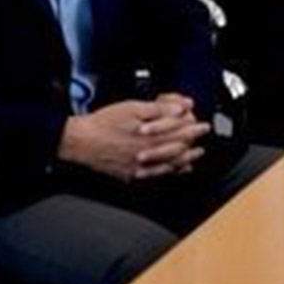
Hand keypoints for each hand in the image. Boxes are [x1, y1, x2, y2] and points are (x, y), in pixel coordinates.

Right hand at [59, 97, 209, 181]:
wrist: (80, 141)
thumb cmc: (103, 123)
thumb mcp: (133, 108)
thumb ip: (160, 108)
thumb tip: (181, 107)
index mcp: (152, 136)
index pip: (181, 132)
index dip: (194, 128)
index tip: (203, 125)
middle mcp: (149, 153)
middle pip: (178, 149)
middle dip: (193, 143)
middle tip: (203, 139)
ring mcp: (141, 166)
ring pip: (170, 164)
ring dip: (186, 159)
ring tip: (195, 156)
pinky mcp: (131, 174)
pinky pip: (156, 175)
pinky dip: (169, 172)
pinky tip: (175, 170)